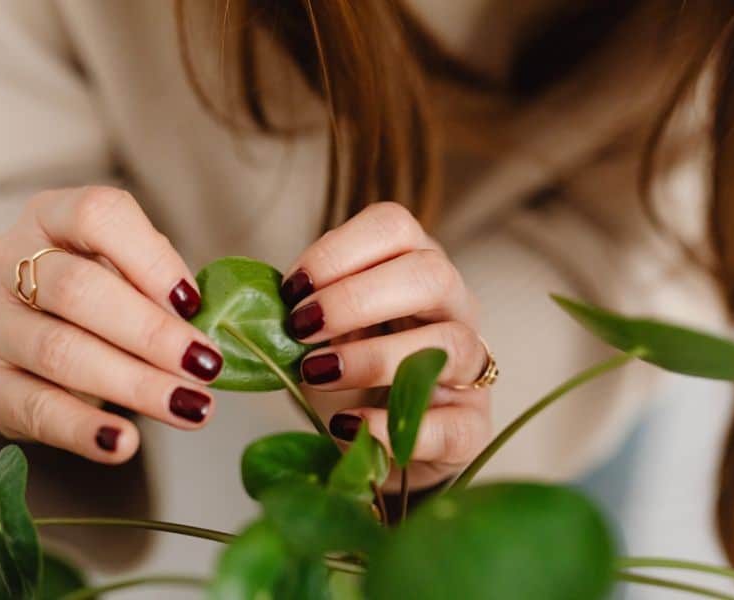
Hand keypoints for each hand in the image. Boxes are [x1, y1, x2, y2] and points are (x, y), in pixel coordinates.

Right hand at [0, 187, 223, 463]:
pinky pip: (33, 409)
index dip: (151, 260)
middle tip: (206, 366)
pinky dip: (83, 430)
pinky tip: (125, 443)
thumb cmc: (104, 295)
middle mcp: (7, 260)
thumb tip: (205, 328)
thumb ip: (163, 287)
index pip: (97, 216)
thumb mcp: (133, 272)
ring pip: (59, 351)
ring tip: (191, 407)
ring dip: (134, 385)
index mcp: (51, 216)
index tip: (195, 304)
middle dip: (152, 333)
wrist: (45, 340)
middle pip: (78, 290)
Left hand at [281, 202, 492, 490]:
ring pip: (450, 344)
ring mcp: (472, 365)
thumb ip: (307, 310)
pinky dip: (389, 426)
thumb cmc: (350, 373)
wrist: (379, 440)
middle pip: (430, 275)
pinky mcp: (472, 426)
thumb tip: (262, 303)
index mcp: (415, 266)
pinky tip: (345, 426)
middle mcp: (454, 305)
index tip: (292, 289)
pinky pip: (447, 425)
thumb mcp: (329, 330)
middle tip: (301, 328)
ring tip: (317, 373)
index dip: (338, 251)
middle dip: (356, 299)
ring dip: (374, 358)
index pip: (395, 227)